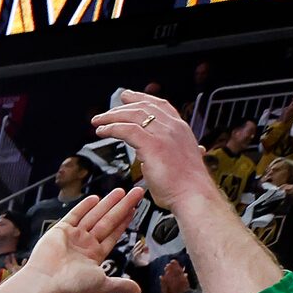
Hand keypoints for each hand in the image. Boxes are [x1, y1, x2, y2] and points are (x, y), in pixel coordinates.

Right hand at [15, 188, 148, 292]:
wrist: (47, 280)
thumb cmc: (72, 284)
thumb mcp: (103, 284)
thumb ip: (121, 285)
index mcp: (95, 255)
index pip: (113, 235)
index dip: (124, 222)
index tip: (135, 209)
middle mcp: (85, 244)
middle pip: (107, 221)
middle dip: (122, 207)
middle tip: (136, 192)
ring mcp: (73, 236)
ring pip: (94, 215)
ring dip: (107, 203)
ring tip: (121, 191)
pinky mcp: (60, 230)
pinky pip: (75, 215)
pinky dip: (84, 206)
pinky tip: (96, 198)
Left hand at [90, 90, 217, 213]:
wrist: (193, 195)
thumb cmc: (187, 186)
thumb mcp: (184, 161)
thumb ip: (179, 152)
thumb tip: (186, 151)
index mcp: (181, 129)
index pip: (161, 105)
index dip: (142, 98)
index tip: (129, 97)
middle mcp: (173, 127)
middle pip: (144, 107)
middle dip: (122, 106)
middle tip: (106, 111)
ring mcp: (164, 135)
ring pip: (133, 115)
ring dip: (112, 117)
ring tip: (98, 121)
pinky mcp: (153, 146)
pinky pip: (127, 130)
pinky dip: (112, 128)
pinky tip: (102, 131)